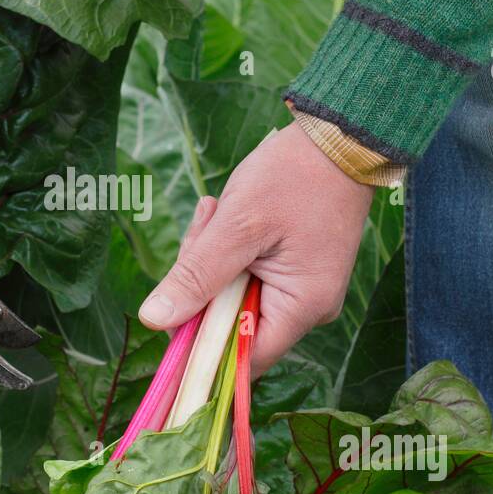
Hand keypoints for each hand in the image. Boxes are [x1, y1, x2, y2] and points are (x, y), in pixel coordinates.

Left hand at [138, 123, 374, 373]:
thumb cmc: (294, 177)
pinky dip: (227, 248)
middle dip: (203, 283)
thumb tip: (153, 319)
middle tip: (201, 231)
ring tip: (214, 210)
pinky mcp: (292, 268)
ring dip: (212, 258)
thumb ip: (196, 275)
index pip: (241, 357)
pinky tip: (222, 213)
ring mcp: (300, 287)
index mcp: (302, 307)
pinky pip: (246, 273)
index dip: (201, 344)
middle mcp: (306, 308)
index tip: (170, 313)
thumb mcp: (237, 225)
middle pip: (231, 324)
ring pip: (233, 295)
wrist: (338, 136)